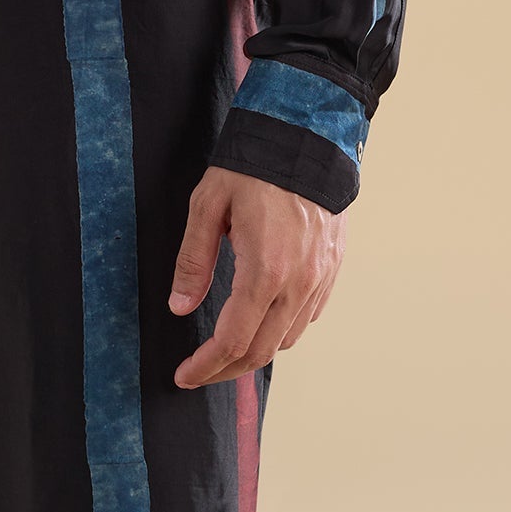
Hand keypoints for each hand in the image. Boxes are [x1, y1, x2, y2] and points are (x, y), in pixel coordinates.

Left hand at [168, 165, 344, 387]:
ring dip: (255, 352)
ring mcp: (320, 278)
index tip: (185, 375)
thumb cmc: (255, 165)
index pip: (233, 340)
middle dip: (226, 369)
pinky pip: (307, 317)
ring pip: (287, 339)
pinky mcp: (331, 269)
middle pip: (261, 351)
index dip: (206, 366)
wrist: (308, 135)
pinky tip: (261, 320)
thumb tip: (179, 305)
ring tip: (226, 349)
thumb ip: (193, 260)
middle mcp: (299, 283)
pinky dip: (281, 330)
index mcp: (265, 270)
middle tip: (199, 370)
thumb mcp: (208, 204)